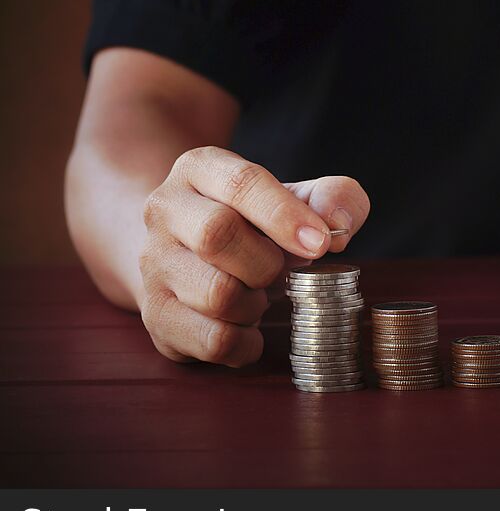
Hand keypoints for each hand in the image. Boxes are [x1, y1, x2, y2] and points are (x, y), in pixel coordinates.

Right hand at [138, 146, 369, 364]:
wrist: (187, 250)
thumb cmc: (253, 222)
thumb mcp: (295, 197)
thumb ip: (332, 197)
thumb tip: (337, 225)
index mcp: (201, 168)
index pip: (241, 183)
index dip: (285, 215)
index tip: (320, 243)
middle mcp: (165, 210)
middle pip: (216, 235)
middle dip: (267, 262)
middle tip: (281, 270)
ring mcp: (153, 264)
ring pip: (216, 294)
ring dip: (256, 303)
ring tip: (256, 293)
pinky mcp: (155, 314)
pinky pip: (213, 340)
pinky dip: (247, 341)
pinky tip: (246, 325)